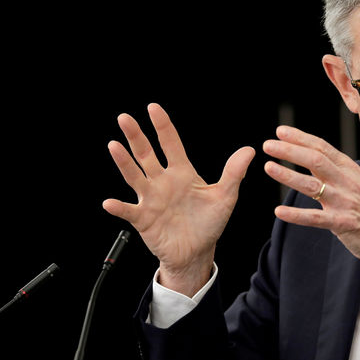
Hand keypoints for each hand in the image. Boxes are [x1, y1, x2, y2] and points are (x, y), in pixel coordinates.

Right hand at [103, 103, 254, 295]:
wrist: (197, 251)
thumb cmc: (210, 222)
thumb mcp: (225, 197)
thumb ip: (234, 173)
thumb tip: (249, 150)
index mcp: (183, 173)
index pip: (171, 144)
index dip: (163, 126)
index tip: (153, 108)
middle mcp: (163, 182)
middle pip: (146, 154)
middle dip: (136, 136)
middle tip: (124, 118)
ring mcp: (151, 199)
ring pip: (134, 177)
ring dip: (124, 162)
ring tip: (114, 146)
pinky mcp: (144, 219)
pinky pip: (129, 211)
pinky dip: (119, 207)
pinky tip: (109, 202)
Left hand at [263, 126, 359, 287]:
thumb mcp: (355, 182)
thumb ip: (333, 170)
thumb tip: (307, 153)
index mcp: (349, 170)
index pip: (322, 148)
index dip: (300, 138)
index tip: (280, 131)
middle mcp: (347, 182)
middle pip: (316, 160)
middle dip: (290, 151)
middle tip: (268, 145)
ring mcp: (346, 202)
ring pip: (313, 185)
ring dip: (288, 176)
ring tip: (269, 167)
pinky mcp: (344, 223)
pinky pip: (316, 218)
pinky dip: (296, 215)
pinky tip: (279, 211)